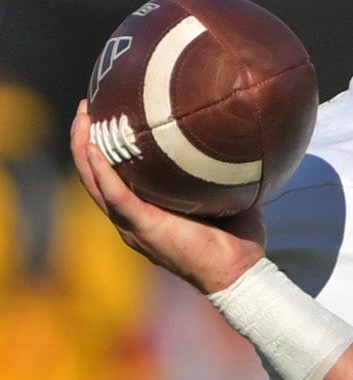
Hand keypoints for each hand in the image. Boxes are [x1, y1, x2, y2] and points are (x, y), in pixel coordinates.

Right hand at [69, 100, 262, 293]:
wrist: (242, 273)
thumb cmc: (238, 240)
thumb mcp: (227, 197)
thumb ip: (222, 172)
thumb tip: (239, 139)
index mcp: (146, 212)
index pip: (113, 176)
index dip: (103, 147)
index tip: (106, 113)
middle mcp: (132, 218)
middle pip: (94, 175)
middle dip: (85, 139)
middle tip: (87, 106)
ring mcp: (133, 225)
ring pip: (95, 182)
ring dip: (84, 148)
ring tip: (83, 117)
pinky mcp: (143, 228)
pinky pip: (115, 196)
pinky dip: (102, 172)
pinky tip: (94, 148)